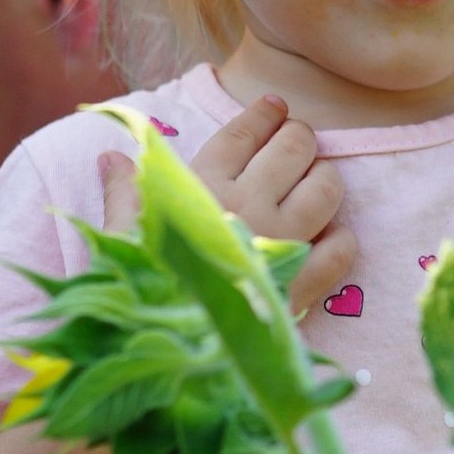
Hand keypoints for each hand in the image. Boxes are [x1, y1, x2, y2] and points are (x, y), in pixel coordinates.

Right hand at [106, 95, 361, 320]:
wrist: (165, 346)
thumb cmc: (140, 280)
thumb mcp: (123, 230)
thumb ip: (124, 191)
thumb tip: (112, 157)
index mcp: (203, 185)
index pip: (244, 133)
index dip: (264, 115)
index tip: (275, 107)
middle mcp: (247, 205)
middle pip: (294, 149)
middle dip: (300, 140)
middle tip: (297, 145)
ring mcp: (279, 243)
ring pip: (325, 190)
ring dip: (325, 179)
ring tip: (316, 181)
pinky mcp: (301, 284)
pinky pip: (339, 250)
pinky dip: (340, 239)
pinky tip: (329, 235)